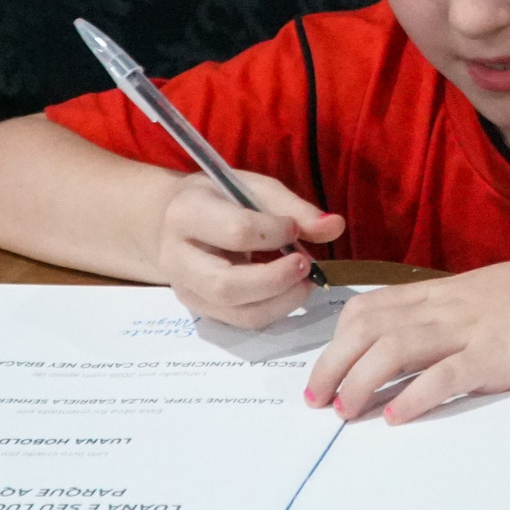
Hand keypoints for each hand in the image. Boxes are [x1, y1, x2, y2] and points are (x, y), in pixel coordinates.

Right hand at [155, 171, 343, 328]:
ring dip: (281, 301)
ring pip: (236, 311)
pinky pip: (241, 321)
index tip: (294, 228)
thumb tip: (335, 226)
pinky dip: (273, 309)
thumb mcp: (253, 188)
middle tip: (307, 265)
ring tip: (305, 281)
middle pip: (227, 285)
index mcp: (187, 214)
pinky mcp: (200, 310)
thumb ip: (293, 207)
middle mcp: (177, 257)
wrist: (173, 220)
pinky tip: (289, 291)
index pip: (236, 232)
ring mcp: (186, 289)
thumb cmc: (219, 199)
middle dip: (276, 280)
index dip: (275, 233)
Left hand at [304, 246, 509, 423]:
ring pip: (396, 348)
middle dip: (333, 364)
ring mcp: (472, 329)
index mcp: (443, 295)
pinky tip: (396, 417)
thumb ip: (451, 319)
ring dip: (362, 381)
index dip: (338, 340)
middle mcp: (448, 308)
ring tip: (344, 411)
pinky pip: (446, 375)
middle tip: (316, 399)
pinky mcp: (499, 355)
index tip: (325, 369)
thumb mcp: (487, 299)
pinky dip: (415, 397)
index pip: (372, 308)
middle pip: (370, 328)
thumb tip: (417, 348)